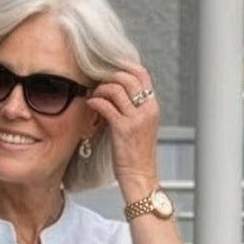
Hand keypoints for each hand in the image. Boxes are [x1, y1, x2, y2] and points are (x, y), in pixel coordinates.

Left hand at [84, 61, 160, 196]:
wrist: (140, 176)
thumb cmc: (137, 155)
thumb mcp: (143, 127)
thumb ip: (135, 109)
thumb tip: (119, 94)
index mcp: (152, 107)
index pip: (142, 74)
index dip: (125, 66)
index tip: (110, 68)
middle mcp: (147, 110)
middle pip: (127, 77)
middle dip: (109, 76)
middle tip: (98, 82)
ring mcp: (136, 119)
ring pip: (116, 89)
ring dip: (100, 89)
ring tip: (93, 95)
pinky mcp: (123, 129)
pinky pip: (106, 106)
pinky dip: (95, 102)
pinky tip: (90, 104)